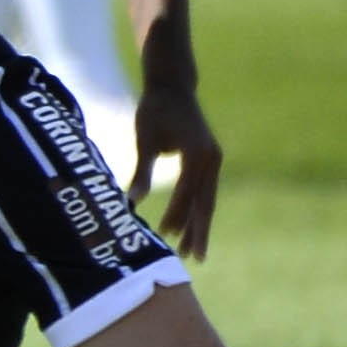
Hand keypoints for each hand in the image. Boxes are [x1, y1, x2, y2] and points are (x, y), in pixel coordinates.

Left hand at [129, 75, 220, 262]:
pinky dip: (197, 210)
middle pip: (205, 201)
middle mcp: (211, 158)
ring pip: (206, 199)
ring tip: (191, 251)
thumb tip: (132, 201)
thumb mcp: (143, 139)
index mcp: (198, 153)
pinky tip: (189, 228)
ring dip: (198, 225)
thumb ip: (141, 170)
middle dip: (198, 231)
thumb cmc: (154, 111)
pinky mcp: (209, 160)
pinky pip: (203, 190)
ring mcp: (213, 159)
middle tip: (195, 258)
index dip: (176, 215)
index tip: (165, 236)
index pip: (186, 192)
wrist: (173, 88)